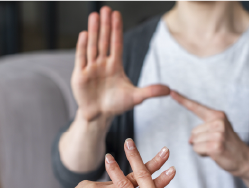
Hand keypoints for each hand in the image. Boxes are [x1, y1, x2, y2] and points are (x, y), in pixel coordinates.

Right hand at [71, 6, 169, 120]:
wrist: (99, 115)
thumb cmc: (116, 105)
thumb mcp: (135, 97)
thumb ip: (150, 92)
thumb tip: (169, 89)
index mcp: (115, 66)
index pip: (117, 44)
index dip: (117, 30)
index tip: (117, 14)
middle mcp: (103, 64)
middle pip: (104, 41)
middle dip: (105, 25)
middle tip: (106, 9)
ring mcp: (91, 68)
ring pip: (92, 46)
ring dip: (93, 31)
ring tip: (94, 15)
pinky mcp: (80, 75)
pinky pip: (81, 58)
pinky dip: (82, 47)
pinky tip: (84, 34)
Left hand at [171, 90, 248, 177]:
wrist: (245, 159)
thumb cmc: (229, 145)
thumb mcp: (218, 131)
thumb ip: (203, 130)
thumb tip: (190, 139)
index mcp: (217, 115)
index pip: (196, 107)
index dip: (182, 100)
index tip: (172, 92)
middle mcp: (218, 122)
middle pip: (193, 132)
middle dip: (201, 141)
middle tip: (216, 143)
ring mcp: (218, 133)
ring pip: (194, 141)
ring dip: (202, 148)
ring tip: (216, 148)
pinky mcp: (215, 145)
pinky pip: (196, 149)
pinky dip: (202, 154)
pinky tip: (214, 153)